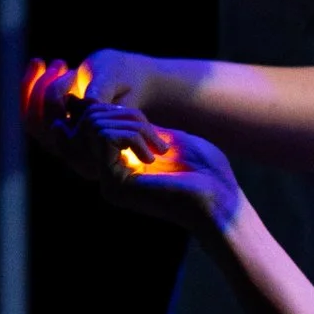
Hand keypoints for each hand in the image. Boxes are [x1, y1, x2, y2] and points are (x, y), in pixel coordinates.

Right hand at [84, 102, 239, 232]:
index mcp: (125, 163)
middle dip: (128, 115)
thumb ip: (140, 129)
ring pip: (96, 125)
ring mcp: (109, 181)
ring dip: (134, 125)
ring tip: (160, 148)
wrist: (219, 202)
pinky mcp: (113, 184)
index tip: (149, 124)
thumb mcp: (171, 139)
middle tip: (156, 136)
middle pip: (93, 119)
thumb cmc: (206, 173)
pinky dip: (133, 134)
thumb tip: (112, 111)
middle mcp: (111, 173)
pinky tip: (154, 155)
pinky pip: (105, 137)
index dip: (122, 111)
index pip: (98, 122)